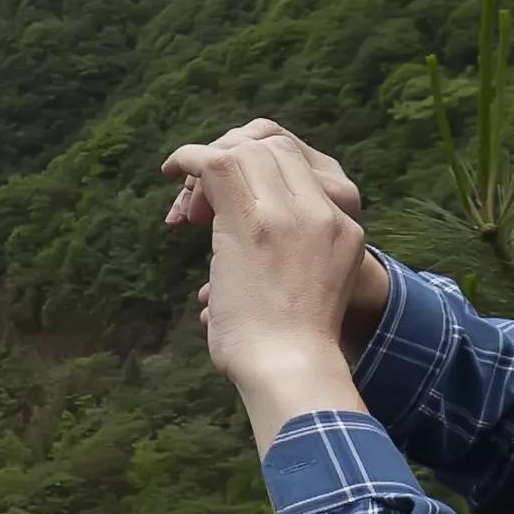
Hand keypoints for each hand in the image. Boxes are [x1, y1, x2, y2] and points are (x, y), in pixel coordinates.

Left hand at [159, 119, 377, 433]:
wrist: (290, 367)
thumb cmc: (285, 352)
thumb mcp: (297, 300)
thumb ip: (276, 274)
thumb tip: (210, 296)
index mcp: (342, 228)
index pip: (299, 165)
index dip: (257, 166)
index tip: (225, 202)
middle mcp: (324, 212)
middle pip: (275, 147)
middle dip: (232, 158)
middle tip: (199, 203)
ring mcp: (292, 212)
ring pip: (247, 151)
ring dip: (209, 166)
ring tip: (186, 207)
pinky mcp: (254, 220)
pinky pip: (217, 163)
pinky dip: (188, 160)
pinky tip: (171, 170)